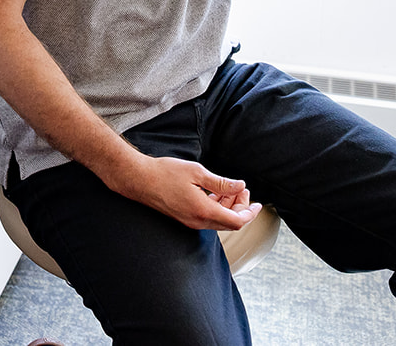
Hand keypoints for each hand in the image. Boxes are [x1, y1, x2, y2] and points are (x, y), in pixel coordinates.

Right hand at [113, 154, 261, 231]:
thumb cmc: (165, 173)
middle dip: (240, 207)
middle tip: (242, 189)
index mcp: (203, 211)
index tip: (257, 203)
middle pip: (229, 222)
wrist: (139, 180)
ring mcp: (190, 221)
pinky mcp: (184, 217)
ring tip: (230, 188)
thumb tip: (240, 186)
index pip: (236, 221)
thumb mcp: (197, 172)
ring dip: (228, 206)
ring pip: (218, 220)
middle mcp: (198, 221)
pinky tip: (215, 192)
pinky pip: (207, 217)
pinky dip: (216, 206)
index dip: (249, 213)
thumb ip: (221, 182)